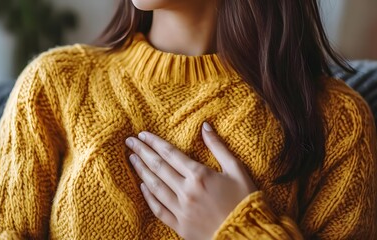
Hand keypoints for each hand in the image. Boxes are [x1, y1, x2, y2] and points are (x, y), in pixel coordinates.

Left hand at [125, 122, 257, 239]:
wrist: (247, 233)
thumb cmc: (244, 200)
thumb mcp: (236, 169)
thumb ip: (218, 147)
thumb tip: (205, 126)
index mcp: (199, 175)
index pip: (170, 153)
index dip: (154, 142)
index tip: (142, 134)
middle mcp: (186, 191)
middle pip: (158, 167)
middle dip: (142, 152)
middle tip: (129, 142)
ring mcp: (181, 209)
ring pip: (155, 186)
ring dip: (141, 171)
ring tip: (132, 159)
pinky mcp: (180, 226)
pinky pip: (159, 209)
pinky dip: (149, 197)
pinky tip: (142, 187)